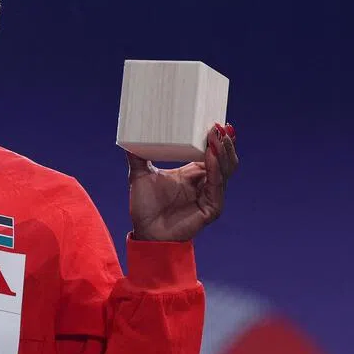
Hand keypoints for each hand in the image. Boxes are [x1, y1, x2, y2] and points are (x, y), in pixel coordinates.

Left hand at [126, 124, 238, 241]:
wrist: (145, 232)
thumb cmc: (144, 207)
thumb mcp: (139, 175)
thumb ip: (136, 156)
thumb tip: (127, 137)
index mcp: (193, 173)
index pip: (212, 152)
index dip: (216, 138)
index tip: (215, 121)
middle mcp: (205, 183)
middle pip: (224, 158)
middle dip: (223, 141)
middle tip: (218, 124)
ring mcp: (211, 196)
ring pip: (226, 169)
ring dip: (222, 151)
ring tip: (216, 136)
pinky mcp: (212, 208)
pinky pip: (217, 185)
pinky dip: (215, 169)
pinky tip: (210, 155)